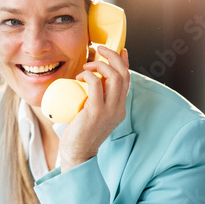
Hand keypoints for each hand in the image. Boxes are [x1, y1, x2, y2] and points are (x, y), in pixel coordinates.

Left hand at [59, 46, 129, 171]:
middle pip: (123, 74)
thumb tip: (84, 84)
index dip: (124, 62)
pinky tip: (81, 76)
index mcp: (119, 108)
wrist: (77, 154)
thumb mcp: (92, 115)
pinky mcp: (97, 112)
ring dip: (101, 65)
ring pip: (115, 77)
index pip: (127, 80)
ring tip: (87, 66)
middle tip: (99, 49)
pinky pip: (97, 85)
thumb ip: (94, 102)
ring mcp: (109, 110)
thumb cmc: (79, 134)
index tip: (119, 50)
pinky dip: (90, 76)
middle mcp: (118, 108)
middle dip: (113, 56)